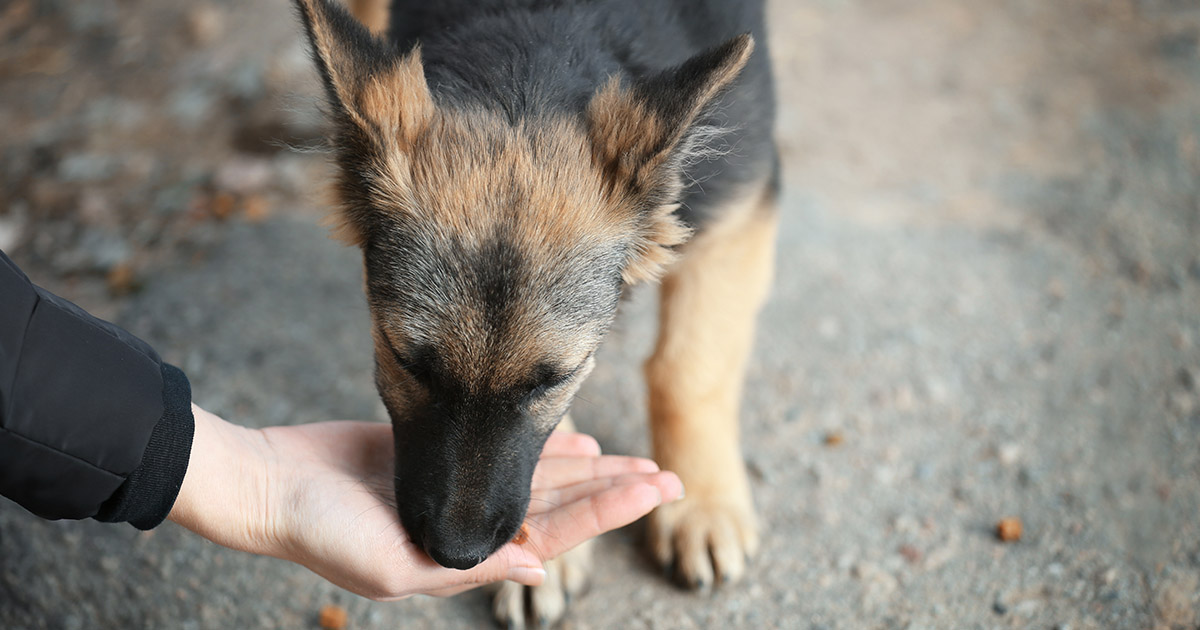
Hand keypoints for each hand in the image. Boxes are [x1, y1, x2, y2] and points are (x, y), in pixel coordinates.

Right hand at [168, 405, 682, 599]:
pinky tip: (577, 440)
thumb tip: (535, 565)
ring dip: (587, 470)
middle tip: (668, 474)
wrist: (270, 482)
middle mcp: (469, 522)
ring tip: (634, 461)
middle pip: (559, 505)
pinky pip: (503, 447)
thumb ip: (465, 565)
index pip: (554, 533)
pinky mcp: (440, 451)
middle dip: (613, 492)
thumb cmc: (320, 530)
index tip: (654, 491)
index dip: (608, 512)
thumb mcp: (391, 566)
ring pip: (539, 476)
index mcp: (465, 555)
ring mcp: (457, 484)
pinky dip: (542, 446)